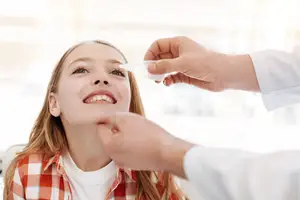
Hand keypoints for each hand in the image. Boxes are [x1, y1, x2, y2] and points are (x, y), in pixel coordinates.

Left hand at [97, 112, 194, 177]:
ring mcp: (124, 163)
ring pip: (120, 143)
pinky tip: (144, 141)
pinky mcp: (134, 165)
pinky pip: (129, 151)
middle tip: (133, 123)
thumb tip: (102, 118)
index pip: (100, 127)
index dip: (109, 118)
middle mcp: (112, 156)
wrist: (167, 153)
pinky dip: (133, 145)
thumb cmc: (147, 134)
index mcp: (108, 145)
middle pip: (110, 136)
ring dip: (126, 136)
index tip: (120, 115)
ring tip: (140, 132)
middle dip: (118, 128)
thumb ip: (110, 117)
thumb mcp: (127, 118)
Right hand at [144, 36, 258, 91]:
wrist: (223, 75)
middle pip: (160, 57)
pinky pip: (172, 76)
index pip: (158, 45)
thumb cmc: (205, 64)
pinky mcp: (186, 74)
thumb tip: (149, 68)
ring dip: (160, 74)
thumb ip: (164, 66)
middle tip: (151, 75)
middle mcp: (179, 52)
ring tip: (158, 81)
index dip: (150, 53)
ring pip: (165, 68)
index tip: (146, 65)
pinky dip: (168, 80)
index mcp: (178, 43)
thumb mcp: (182, 63)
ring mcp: (182, 64)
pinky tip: (168, 84)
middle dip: (154, 66)